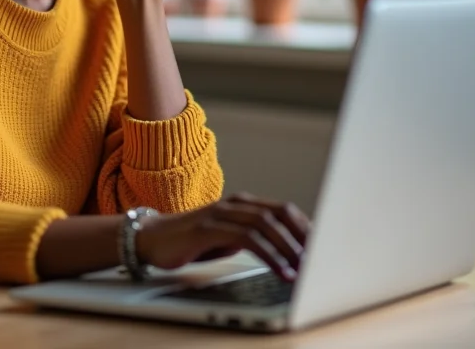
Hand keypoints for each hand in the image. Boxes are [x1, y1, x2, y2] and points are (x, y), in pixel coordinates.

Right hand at [136, 193, 310, 280]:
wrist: (151, 238)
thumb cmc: (191, 241)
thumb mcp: (226, 238)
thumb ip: (250, 237)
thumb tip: (285, 252)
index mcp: (241, 204)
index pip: (282, 209)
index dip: (304, 226)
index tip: (323, 247)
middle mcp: (234, 204)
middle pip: (278, 213)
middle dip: (303, 236)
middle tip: (321, 258)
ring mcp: (220, 214)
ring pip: (265, 225)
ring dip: (289, 248)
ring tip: (304, 269)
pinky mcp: (208, 229)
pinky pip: (247, 239)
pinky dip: (269, 256)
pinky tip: (280, 271)